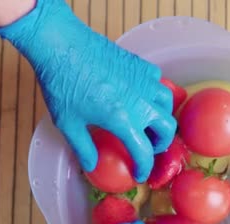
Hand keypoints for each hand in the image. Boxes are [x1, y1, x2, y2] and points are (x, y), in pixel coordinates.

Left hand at [0, 0, 175, 179]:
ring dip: (162, 117)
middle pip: (167, 128)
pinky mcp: (140, 65)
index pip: (144, 152)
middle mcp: (141, 102)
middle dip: (161, 143)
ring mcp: (144, 81)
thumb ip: (83, 147)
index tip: (140, 173)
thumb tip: (91, 165)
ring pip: (168, 104)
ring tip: (150, 122)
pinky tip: (143, 95)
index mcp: (123, 120)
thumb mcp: (68, 123)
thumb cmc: (62, 83)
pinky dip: (156, 92)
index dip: (144, 168)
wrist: (61, 44)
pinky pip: (159, 82)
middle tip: (149, 147)